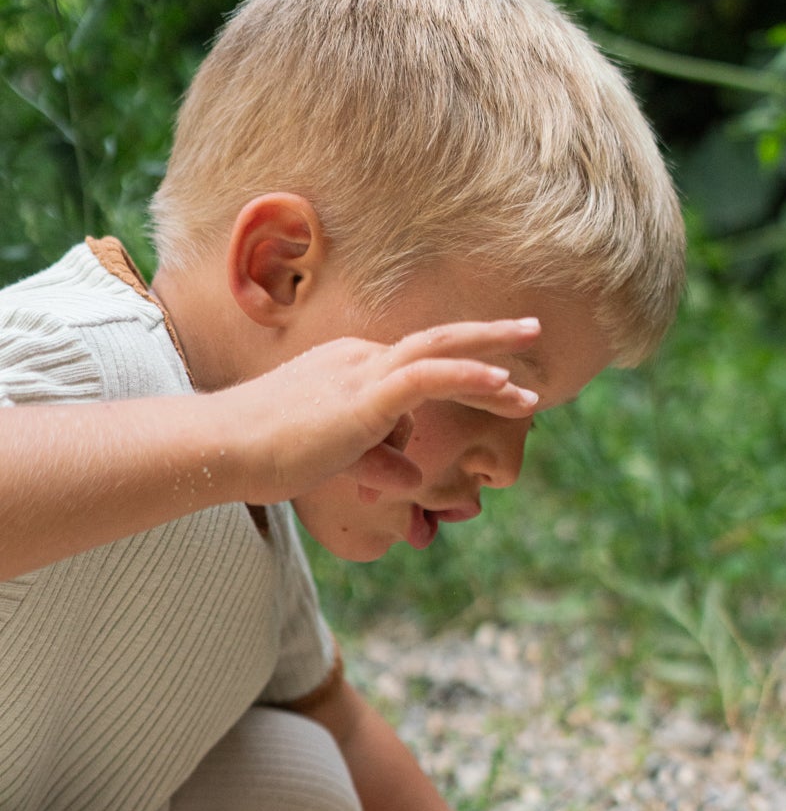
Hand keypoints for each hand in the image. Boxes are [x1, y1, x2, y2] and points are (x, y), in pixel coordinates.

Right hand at [210, 319, 541, 507]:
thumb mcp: (338, 462)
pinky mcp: (365, 397)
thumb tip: (413, 479)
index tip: (503, 389)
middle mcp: (360, 359)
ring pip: (440, 353)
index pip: (414, 371)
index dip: (460, 380)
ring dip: (492, 357)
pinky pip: (428, 378)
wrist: (226, 450)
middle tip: (533, 331)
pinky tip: (504, 383)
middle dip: (490, 339)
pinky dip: (468, 376)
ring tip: (532, 372)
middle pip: (437, 343)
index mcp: (352, 368)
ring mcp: (363, 373)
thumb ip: (378, 464)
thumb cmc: (269, 457)